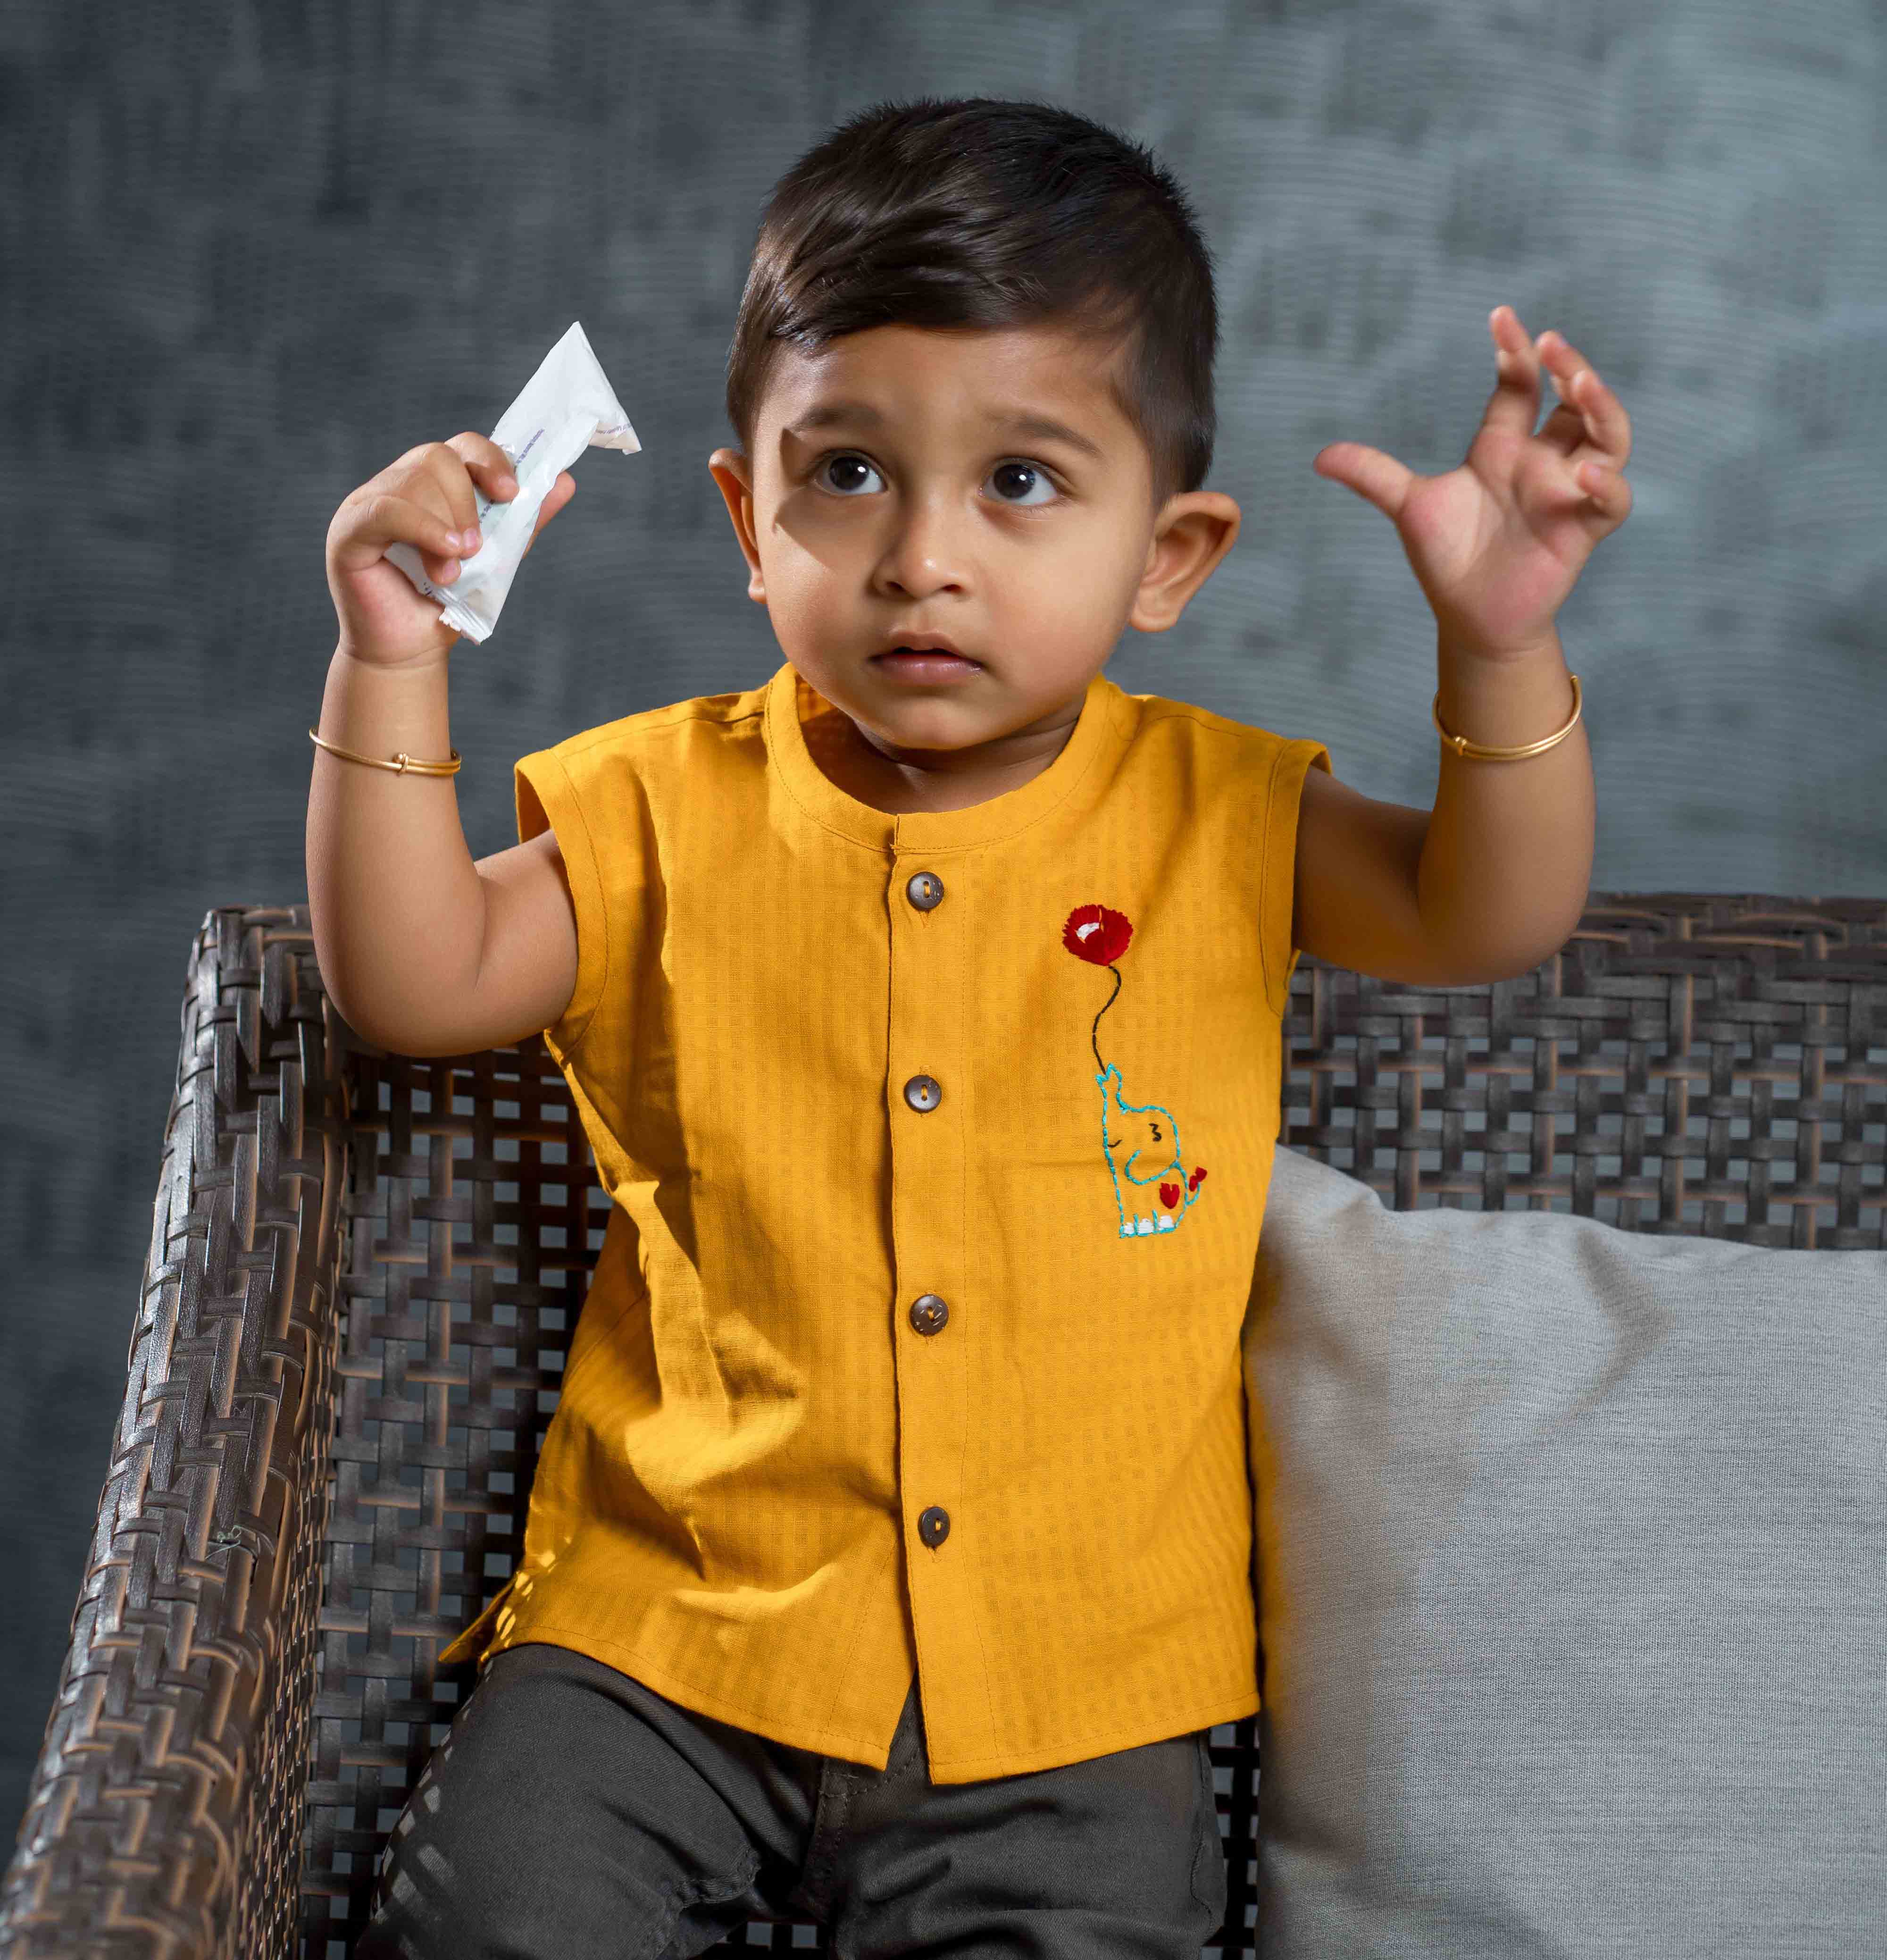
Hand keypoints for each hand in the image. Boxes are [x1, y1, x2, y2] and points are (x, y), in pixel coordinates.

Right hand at [325, 434, 575, 667]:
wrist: (410, 651)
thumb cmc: (448, 604)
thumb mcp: (496, 560)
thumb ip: (523, 522)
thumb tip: (566, 481)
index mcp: (431, 485)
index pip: (462, 447)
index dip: (490, 460)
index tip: (511, 493)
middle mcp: (396, 484)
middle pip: (438, 457)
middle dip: (468, 501)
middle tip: (477, 549)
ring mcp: (368, 502)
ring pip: (415, 481)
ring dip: (447, 525)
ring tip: (454, 571)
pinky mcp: (349, 529)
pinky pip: (386, 510)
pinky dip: (423, 529)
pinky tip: (445, 557)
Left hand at [1312, 305, 1632, 659]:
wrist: (1468, 618)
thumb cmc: (1448, 558)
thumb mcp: (1409, 507)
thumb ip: (1372, 475)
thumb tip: (1318, 456)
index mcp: (1503, 447)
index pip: (1518, 386)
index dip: (1515, 352)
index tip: (1500, 316)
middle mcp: (1542, 462)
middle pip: (1574, 401)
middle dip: (1569, 368)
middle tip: (1550, 342)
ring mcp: (1567, 493)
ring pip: (1609, 436)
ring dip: (1601, 407)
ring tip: (1579, 384)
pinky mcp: (1581, 530)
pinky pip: (1611, 501)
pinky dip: (1607, 485)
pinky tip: (1584, 472)